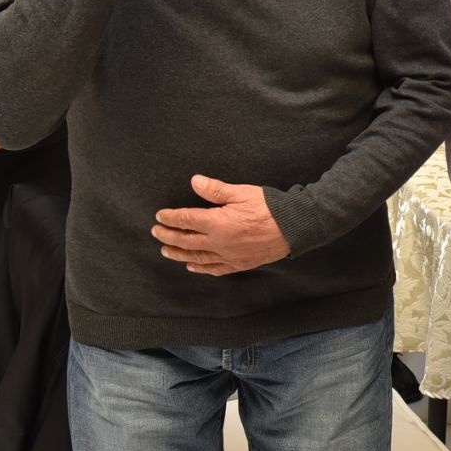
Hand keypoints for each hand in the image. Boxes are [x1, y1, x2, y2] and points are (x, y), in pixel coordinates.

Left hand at [152, 175, 291, 275]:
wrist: (294, 227)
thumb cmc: (270, 208)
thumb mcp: (242, 193)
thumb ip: (216, 190)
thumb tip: (195, 181)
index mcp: (218, 223)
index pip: (186, 220)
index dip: (171, 218)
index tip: (159, 216)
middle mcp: (219, 243)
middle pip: (186, 241)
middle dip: (168, 236)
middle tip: (156, 232)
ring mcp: (228, 256)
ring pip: (196, 258)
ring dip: (178, 254)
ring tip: (166, 251)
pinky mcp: (239, 263)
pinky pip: (214, 269)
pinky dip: (200, 268)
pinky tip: (192, 266)